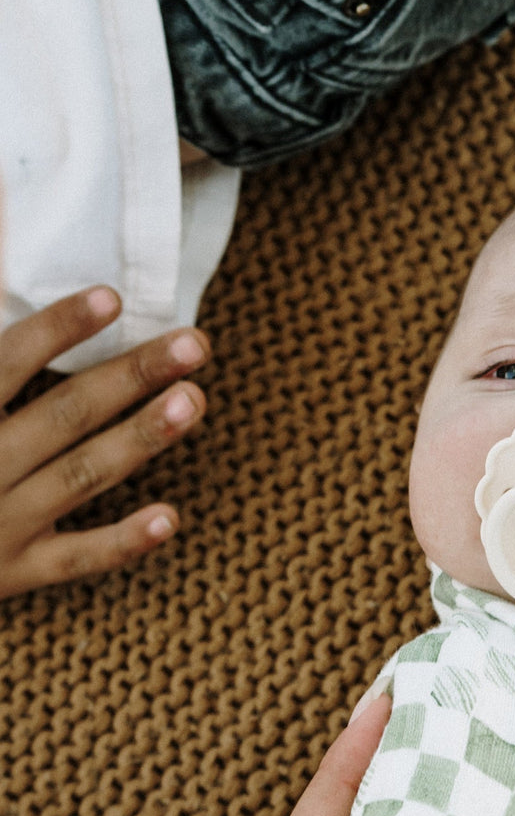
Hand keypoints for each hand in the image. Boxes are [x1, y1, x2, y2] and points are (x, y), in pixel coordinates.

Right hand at [0, 287, 208, 596]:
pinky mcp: (12, 573)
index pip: (4, 365)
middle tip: (194, 343)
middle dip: (130, 376)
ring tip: (195, 400)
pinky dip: (121, 541)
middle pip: (62, 415)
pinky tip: (171, 517)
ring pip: (79, 477)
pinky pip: (74, 559)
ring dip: (139, 439)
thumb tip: (2, 242)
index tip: (112, 298)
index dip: (57, 330)